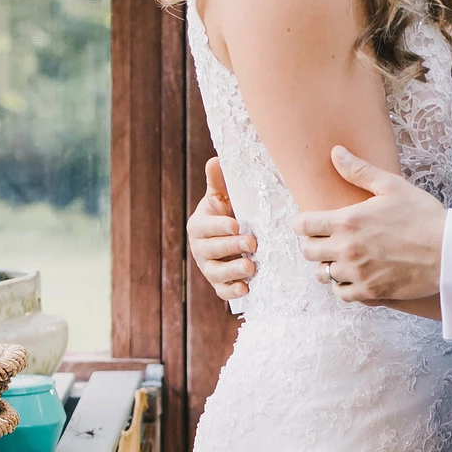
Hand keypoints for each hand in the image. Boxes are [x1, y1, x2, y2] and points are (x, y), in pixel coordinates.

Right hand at [188, 158, 256, 308]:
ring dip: (233, 271)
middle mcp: (200, 248)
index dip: (219, 226)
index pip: (206, 227)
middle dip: (232, 247)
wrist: (237, 237)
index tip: (235, 225)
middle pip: (212, 250)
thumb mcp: (223, 198)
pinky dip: (232, 291)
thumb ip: (219, 182)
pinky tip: (246, 288)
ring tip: (251, 268)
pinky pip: (222, 291)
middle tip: (252, 243)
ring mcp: (209, 268)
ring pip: (216, 273)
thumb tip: (216, 160)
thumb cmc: (230, 213)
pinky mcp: (219, 284)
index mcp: (198, 226)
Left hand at [299, 148, 448, 307]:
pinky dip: (344, 286)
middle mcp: (346, 249)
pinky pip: (342, 294)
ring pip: (323, 274)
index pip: (303, 226)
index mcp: (347, 221)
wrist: (450, 251)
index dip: (304, 223)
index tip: (312, 222)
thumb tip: (336, 152)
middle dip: (315, 243)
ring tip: (343, 259)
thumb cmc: (424, 216)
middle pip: (308, 251)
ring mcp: (357, 273)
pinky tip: (355, 276)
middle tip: (330, 240)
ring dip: (329, 265)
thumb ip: (359, 170)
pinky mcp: (370, 292)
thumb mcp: (392, 186)